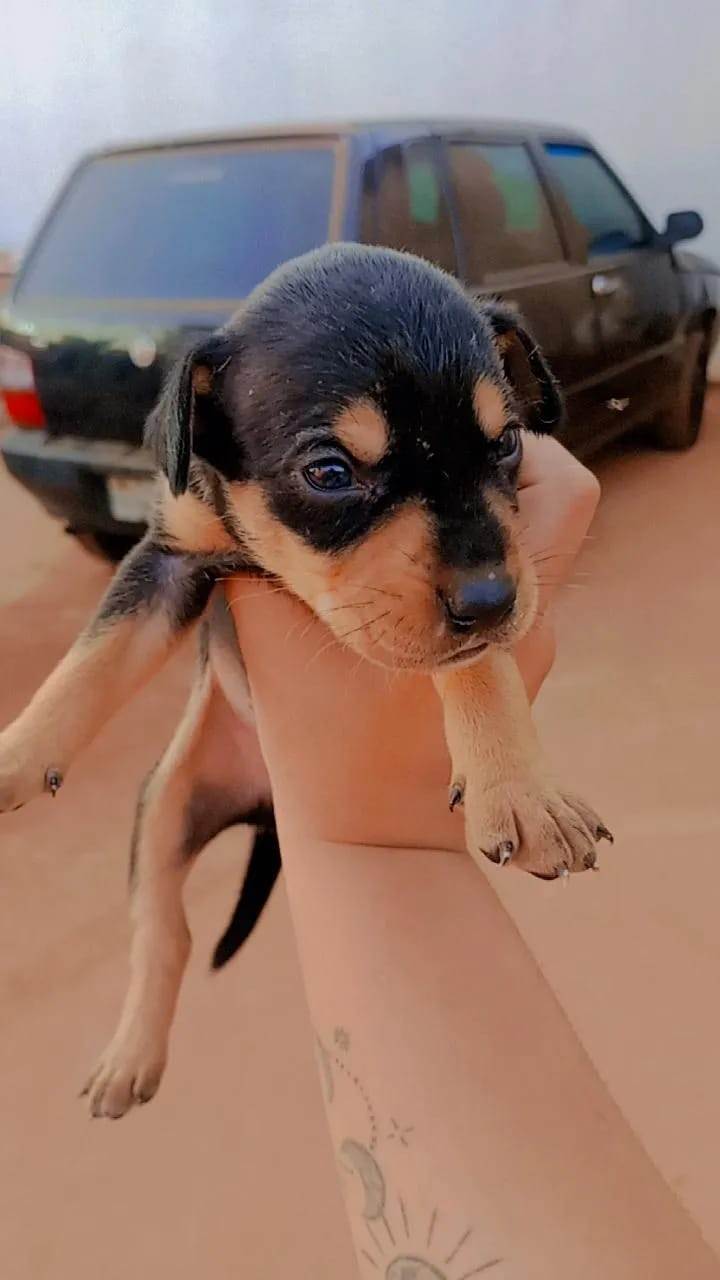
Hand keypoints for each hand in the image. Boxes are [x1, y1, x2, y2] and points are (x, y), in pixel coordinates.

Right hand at [227, 435, 599, 855]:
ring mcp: (529, 648)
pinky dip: (468, 562)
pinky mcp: (519, 666)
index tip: (440, 448)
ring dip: (478, 514)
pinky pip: (512, 582)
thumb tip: (250, 480)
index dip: (505, 446)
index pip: (552, 489)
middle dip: (491, 467)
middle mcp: (520, 625)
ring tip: (410, 517)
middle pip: (553, 497)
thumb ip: (271, 554)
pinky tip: (410, 571)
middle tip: (426, 469)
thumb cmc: (320, 741)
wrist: (373, 836)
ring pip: (533, 538)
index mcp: (473, 609)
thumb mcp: (274, 637)